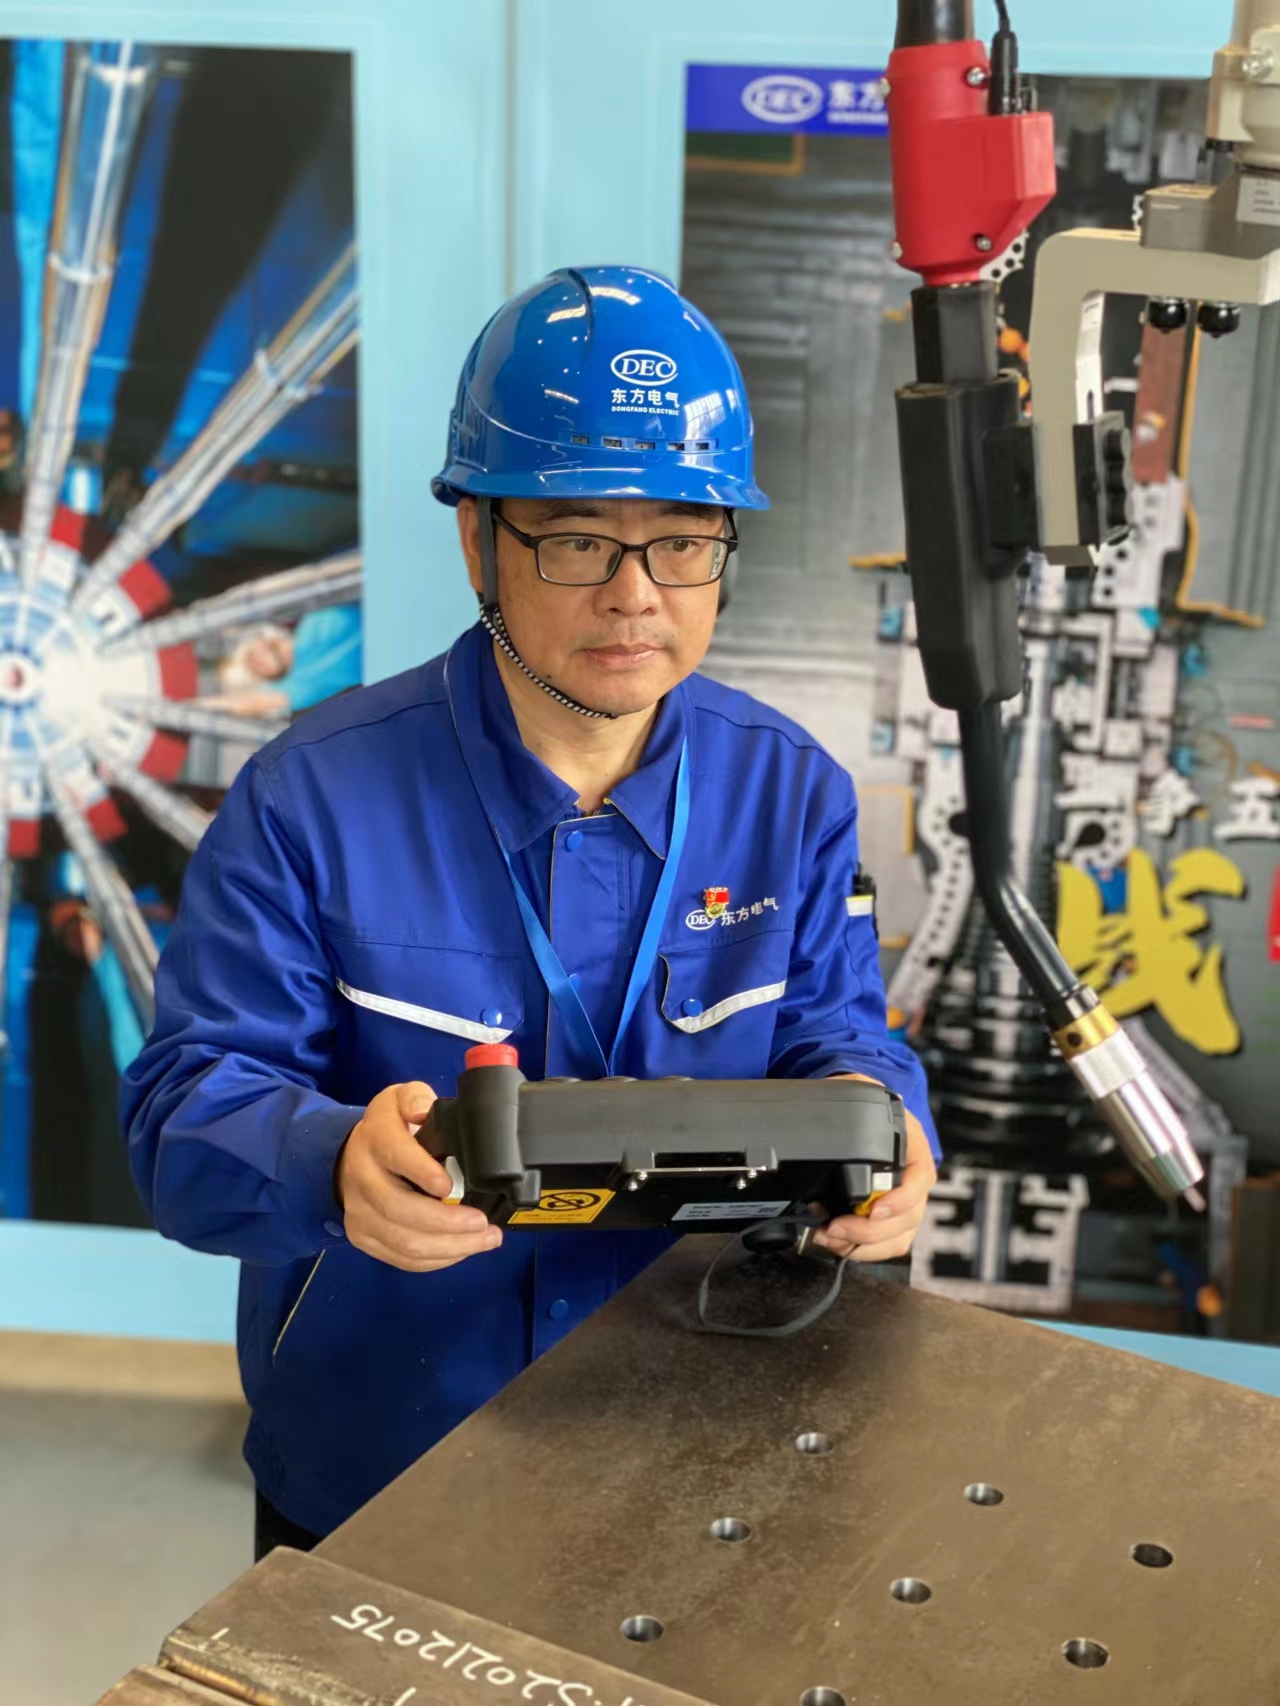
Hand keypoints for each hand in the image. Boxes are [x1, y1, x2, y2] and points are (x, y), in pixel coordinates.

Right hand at [336, 1081, 502, 1272]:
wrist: (351, 1156)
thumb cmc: (390, 1127)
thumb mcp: (400, 1098)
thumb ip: (415, 1097)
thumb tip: (423, 1111)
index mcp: (376, 1139)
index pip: (395, 1157)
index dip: (422, 1173)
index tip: (450, 1187)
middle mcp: (362, 1179)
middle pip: (400, 1210)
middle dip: (447, 1223)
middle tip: (484, 1223)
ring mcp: (360, 1213)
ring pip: (403, 1242)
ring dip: (449, 1247)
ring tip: (486, 1240)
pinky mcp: (365, 1238)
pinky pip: (401, 1259)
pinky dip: (436, 1259)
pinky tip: (462, 1250)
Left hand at [814, 1076, 936, 1262]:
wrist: (871, 1115)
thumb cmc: (868, 1105)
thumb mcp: (860, 1091)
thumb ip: (849, 1095)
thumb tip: (821, 1109)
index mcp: (914, 1148)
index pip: (919, 1179)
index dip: (899, 1200)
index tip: (874, 1208)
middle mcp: (915, 1180)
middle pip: (907, 1218)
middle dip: (867, 1231)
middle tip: (833, 1227)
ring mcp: (907, 1203)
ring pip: (897, 1238)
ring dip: (861, 1245)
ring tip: (828, 1235)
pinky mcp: (893, 1220)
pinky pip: (887, 1245)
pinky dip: (861, 1250)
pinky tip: (836, 1241)